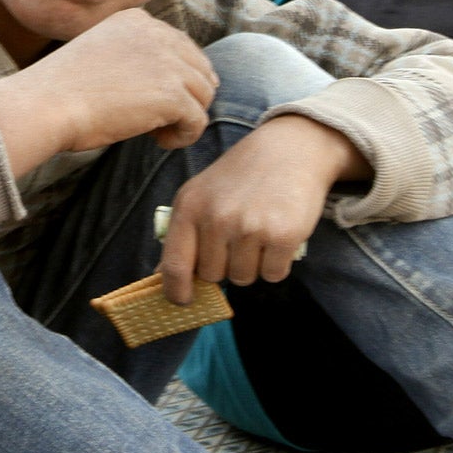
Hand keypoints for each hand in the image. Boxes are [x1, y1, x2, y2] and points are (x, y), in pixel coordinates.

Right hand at [0, 9, 216, 178]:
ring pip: (204, 95)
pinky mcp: (172, 94)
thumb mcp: (100, 54)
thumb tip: (171, 85)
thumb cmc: (61, 90)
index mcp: (137, 20)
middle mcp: (157, 34)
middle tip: (157, 119)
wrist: (44, 105)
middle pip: (199, 69)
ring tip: (156, 131)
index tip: (150, 99)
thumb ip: (133, 56)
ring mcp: (167, 62)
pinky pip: (198, 121)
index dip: (174, 77)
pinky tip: (159, 141)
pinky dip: (184, 136)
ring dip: (185, 117)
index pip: (180, 47)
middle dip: (185, 96)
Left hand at [158, 115, 369, 303]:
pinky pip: (273, 275)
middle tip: (237, 239)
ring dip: (252, 265)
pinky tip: (277, 237)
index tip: (183, 301)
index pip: (174, 266)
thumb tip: (163, 277)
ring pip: (243, 278)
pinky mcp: (282, 235)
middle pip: (212, 275)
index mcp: (189, 207)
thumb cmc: (240, 177)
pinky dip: (276, 264)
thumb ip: (182, 235)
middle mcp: (217, 218)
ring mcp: (250, 227)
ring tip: (258, 233)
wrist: (289, 150)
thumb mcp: (201, 195)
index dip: (176, 291)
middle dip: (224, 266)